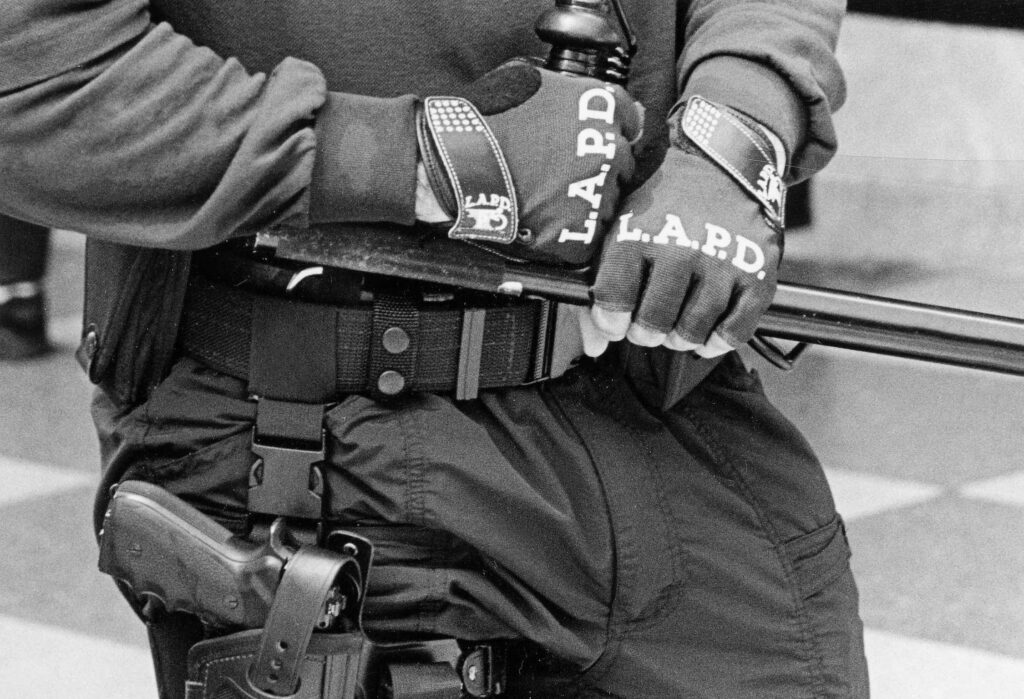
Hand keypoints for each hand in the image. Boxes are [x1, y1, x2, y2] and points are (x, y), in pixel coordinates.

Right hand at [418, 59, 642, 265]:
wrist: (455, 165)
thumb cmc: (487, 121)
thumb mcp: (536, 83)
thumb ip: (581, 95)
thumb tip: (624, 109)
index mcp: (600, 107)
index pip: (631, 124)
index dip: (606, 136)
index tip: (586, 146)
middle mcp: (607, 148)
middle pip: (621, 166)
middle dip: (597, 171)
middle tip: (557, 174)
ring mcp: (596, 192)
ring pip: (608, 204)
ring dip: (585, 203)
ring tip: (546, 198)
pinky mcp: (579, 231)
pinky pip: (588, 237)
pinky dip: (569, 234)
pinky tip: (543, 219)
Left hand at [580, 144, 782, 358]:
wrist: (724, 160)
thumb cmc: (664, 200)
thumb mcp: (622, 225)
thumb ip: (603, 283)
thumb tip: (596, 345)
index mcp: (638, 235)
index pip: (614, 301)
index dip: (611, 321)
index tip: (616, 321)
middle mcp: (681, 250)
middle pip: (654, 324)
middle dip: (645, 333)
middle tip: (648, 325)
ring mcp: (723, 263)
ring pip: (693, 332)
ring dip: (680, 338)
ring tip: (676, 327)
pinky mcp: (758, 273)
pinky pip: (736, 330)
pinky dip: (718, 341)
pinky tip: (707, 334)